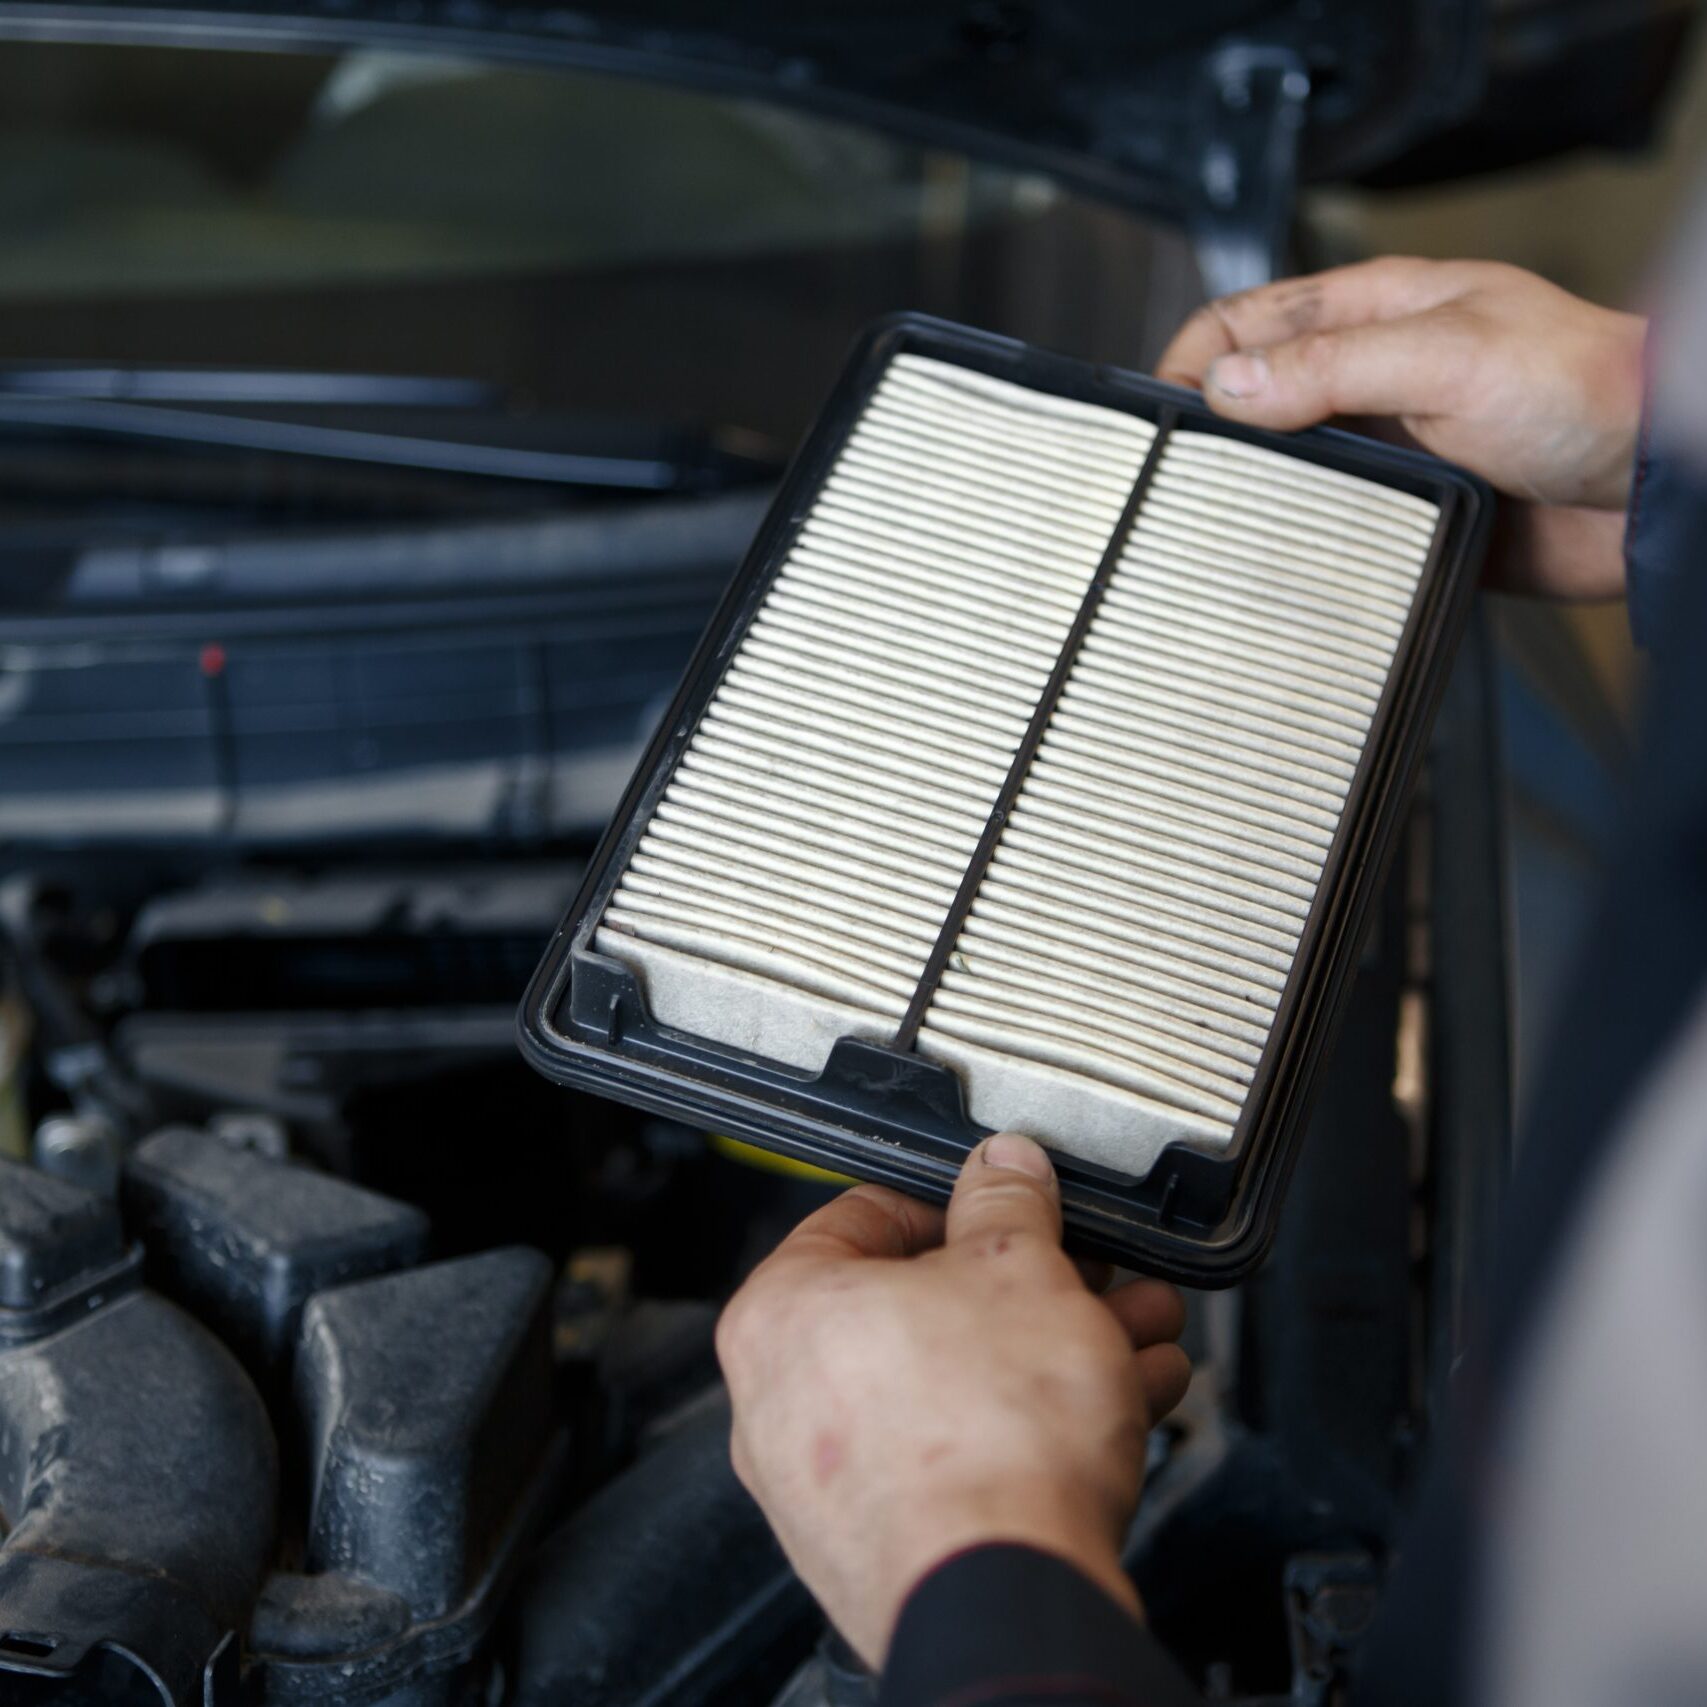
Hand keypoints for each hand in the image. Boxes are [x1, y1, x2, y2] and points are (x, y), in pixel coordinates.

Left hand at [717, 1132, 1190, 1667]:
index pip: (864, 1215)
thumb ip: (1008, 1203)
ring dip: (1054, 1351)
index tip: (1011, 1207)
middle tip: (1090, 1274)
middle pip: (925, 1307)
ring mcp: (832, 1484)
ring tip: (1133, 1334)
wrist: (1008, 1596)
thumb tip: (1004, 1171)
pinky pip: (962, 1454)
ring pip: (957, 1383)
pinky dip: (1034, 1424)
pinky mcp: (887, 1544)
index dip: (957, 1202)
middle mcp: (786, 1400)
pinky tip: (1121, 1399)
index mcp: (783, 1311)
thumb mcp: (1017, 1269)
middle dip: (1031, 1287)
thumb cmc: (986, 1439)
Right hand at [1156, 257, 1646, 598]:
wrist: (1653, 490)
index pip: (1247, 319)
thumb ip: (1332, 366)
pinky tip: (1274, 562)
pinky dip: (1291, 547)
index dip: (1191, 358)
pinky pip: (1322, 532)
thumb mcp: (1448, 357)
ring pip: (1281, 472)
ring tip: (1209, 523)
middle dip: (1205, 432)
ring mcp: (1382, 450)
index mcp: (1376, 313)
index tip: (1158, 414)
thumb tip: (1227, 383)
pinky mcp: (1398, 516)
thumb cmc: (1583, 391)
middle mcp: (1369, 380)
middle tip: (1172, 477)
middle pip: (1253, 399)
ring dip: (1246, 494)